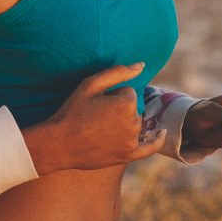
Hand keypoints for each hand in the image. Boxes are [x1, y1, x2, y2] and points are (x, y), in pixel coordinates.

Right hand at [23, 62, 167, 173]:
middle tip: (95, 117)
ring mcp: (132, 141)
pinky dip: (157, 141)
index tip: (96, 104)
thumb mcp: (91, 84)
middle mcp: (133, 122)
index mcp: (126, 103)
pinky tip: (162, 133)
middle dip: (118, 109)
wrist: (59, 144)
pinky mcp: (128, 155)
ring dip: (124, 123)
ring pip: (135, 124)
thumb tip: (141, 65)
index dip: (111, 96)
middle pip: (133, 108)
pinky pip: (150, 147)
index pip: (127, 92)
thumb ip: (118, 72)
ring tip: (100, 128)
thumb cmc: (73, 111)